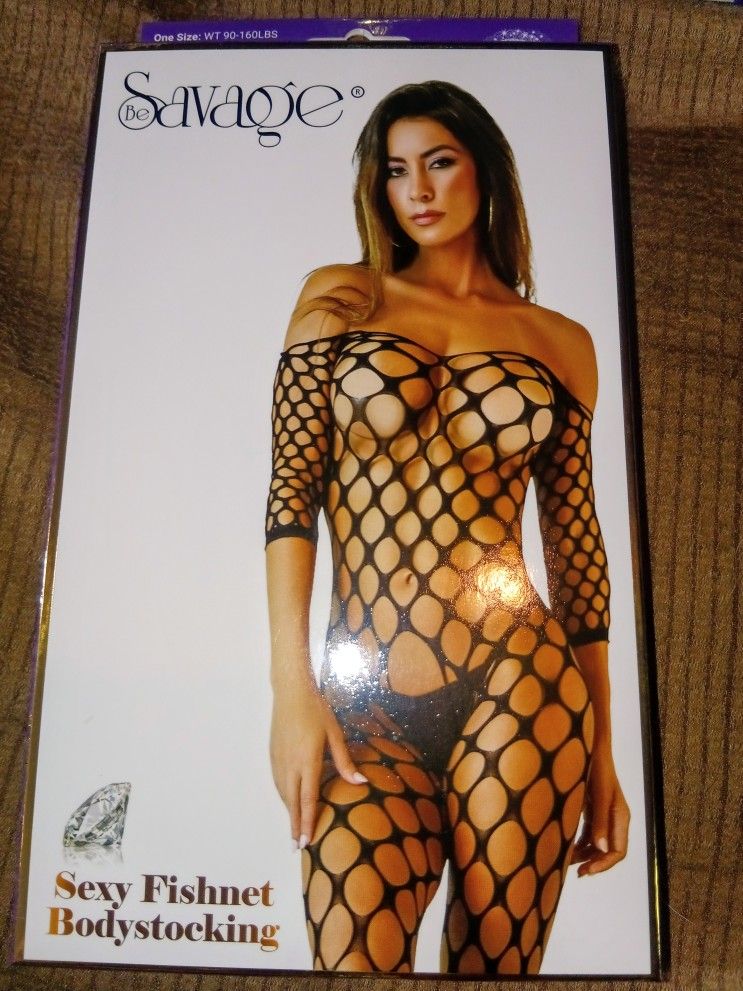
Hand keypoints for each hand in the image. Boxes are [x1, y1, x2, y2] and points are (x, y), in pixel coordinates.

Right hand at [270, 683, 365, 849]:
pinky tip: (290, 802)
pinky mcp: (273, 755)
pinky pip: (278, 783)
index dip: (308, 822)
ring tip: (296, 830)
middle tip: (298, 847)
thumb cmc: (317, 710)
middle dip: (295, 826)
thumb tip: (360, 782)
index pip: (308, 799)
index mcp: (307, 761)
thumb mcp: (335, 734)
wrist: (290, 692)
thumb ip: (345, 761)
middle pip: (292, 803)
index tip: (307, 841)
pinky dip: (285, 797)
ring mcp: (279, 760)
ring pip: (284, 794)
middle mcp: (290, 765)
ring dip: (289, 813)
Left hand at [572, 743, 629, 875]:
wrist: (590, 746)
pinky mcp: (594, 809)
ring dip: (585, 854)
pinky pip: (590, 833)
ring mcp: (604, 814)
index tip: (586, 871)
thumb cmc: (596, 767)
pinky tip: (567, 847)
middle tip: (576, 872)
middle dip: (594, 862)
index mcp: (620, 816)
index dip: (604, 864)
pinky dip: (580, 842)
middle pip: (608, 850)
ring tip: (567, 861)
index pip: (618, 851)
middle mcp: (615, 818)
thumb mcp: (597, 794)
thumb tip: (602, 848)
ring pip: (598, 843)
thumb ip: (600, 821)